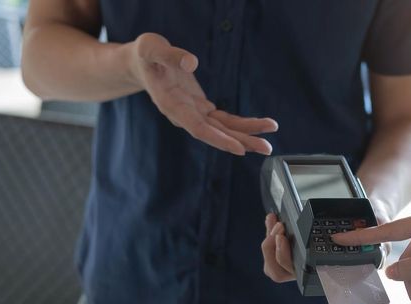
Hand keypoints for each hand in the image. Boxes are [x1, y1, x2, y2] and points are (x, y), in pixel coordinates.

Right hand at [129, 33, 277, 154]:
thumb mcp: (151, 48)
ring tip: (268, 141)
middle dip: (241, 141)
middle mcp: (184, 115)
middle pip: (216, 134)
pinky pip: (224, 120)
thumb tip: (192, 63)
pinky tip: (260, 126)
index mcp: (171, 105)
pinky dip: (242, 124)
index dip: (219, 139)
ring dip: (246, 135)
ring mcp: (194, 113)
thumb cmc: (146, 55)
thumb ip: (170, 55)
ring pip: (223, 129)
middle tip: (266, 148)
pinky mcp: (201, 108)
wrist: (141, 63)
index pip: (198, 128)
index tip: (238, 148)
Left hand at [259, 196, 390, 282]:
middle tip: (280, 228)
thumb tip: (378, 256)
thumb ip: (380, 245)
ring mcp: (300, 259)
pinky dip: (269, 232)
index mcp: (326, 270)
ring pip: (272, 263)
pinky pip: (272, 248)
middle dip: (273, 249)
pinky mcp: (295, 247)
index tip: (283, 240)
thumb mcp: (378, 231)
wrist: (366, 213)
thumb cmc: (372, 225)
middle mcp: (311, 268)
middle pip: (279, 271)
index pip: (298, 275)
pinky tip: (273, 218)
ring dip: (268, 241)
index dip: (285, 259)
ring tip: (276, 221)